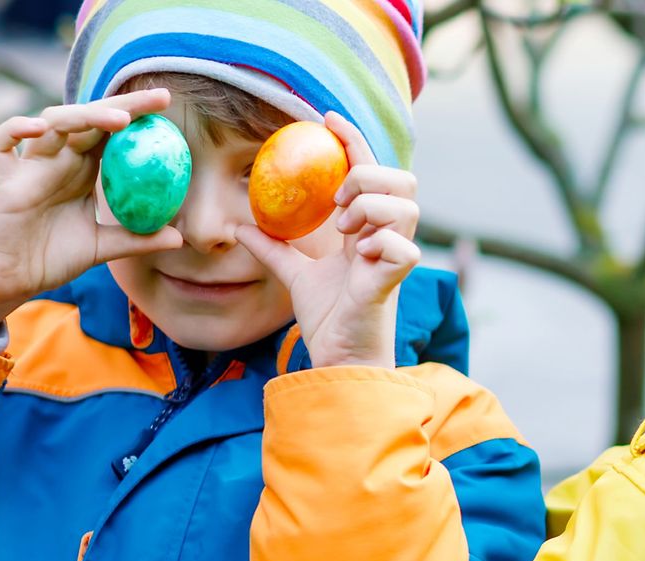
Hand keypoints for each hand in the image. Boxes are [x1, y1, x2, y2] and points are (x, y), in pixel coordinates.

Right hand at [0, 89, 184, 333]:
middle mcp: (57, 159)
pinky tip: (39, 129)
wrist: (10, 281)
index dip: (135, 113)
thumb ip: (136, 240)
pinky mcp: (2, 180)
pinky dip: (14, 129)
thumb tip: (179, 238)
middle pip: (87, 118)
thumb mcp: (102, 248)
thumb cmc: (52, 258)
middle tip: (156, 99)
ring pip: (51, 123)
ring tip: (119, 120)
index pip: (110, 131)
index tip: (167, 104)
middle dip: (120, 104)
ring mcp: (29, 166)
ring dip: (83, 116)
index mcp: (81, 169)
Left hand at [235, 113, 420, 368]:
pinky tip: (360, 257)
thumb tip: (239, 226)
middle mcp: (389, 237)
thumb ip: (274, 248)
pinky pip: (400, 246)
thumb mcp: (294, 275)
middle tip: (336, 201)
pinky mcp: (397, 279)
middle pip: (403, 180)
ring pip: (405, 206)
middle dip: (367, 177)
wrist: (337, 358)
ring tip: (345, 232)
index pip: (370, 170)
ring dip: (369, 208)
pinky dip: (378, 245)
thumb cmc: (329, 317)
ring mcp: (396, 256)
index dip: (352, 139)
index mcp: (370, 230)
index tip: (325, 117)